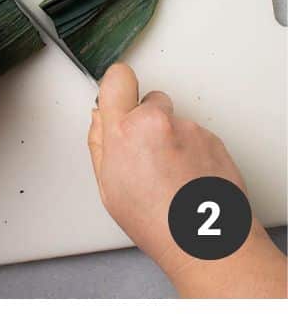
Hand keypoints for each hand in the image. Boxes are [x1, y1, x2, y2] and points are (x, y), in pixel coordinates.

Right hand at [89, 64, 284, 296]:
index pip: (117, 79)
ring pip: (173, 120)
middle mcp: (160, 122)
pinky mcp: (213, 137)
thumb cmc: (153, 219)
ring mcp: (190, 128)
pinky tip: (182, 177)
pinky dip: (188, 150)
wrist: (202, 233)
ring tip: (164, 174)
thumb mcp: (107, 185)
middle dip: (144, 119)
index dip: (115, 87)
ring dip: (168, 139)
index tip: (115, 96)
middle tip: (141, 153)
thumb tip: (100, 122)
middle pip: (149, 100)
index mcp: (126, 130)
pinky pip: (193, 135)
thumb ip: (100, 144)